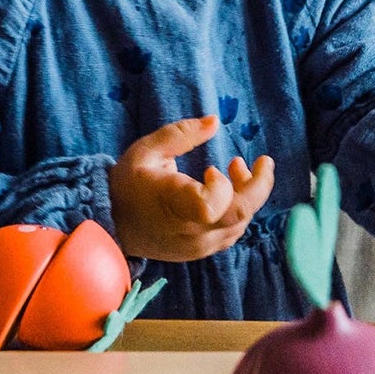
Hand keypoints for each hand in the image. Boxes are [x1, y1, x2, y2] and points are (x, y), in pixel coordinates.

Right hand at [109, 113, 274, 262]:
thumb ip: (181, 134)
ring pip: (241, 224)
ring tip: (235, 167)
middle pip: (240, 215)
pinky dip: (240, 209)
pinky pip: (232, 232)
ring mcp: (197, 246)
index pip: (210, 205)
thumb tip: (215, 121)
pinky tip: (228, 188)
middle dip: (259, 186)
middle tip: (263, 161)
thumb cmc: (128, 183)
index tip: (212, 168)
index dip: (223, 186)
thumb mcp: (147, 150)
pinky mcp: (201, 252)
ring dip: (249, 194)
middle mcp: (189, 231)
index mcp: (172, 205)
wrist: (111, 224)